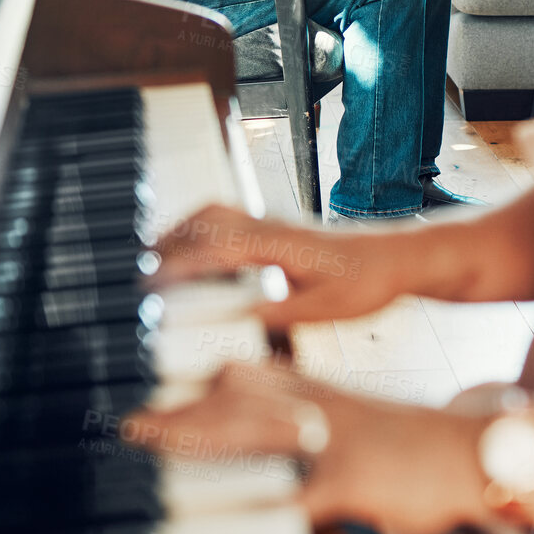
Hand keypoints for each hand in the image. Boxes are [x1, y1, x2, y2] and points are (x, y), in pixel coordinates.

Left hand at [125, 361, 484, 533]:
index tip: (156, 390)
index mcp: (319, 393)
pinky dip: (258, 501)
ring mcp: (332, 441)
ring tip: (150, 443)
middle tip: (133, 421)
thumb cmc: (411, 445)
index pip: (248, 376)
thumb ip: (314, 420)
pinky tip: (224, 507)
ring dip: (196, 437)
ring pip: (252, 430)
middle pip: (236, 398)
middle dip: (181, 409)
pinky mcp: (350, 480)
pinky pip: (295, 494)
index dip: (198, 383)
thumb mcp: (356, 420)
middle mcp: (318, 408)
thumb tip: (274, 431)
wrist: (472, 451)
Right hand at [152, 204, 408, 327]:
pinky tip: (189, 254)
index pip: (217, 249)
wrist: (397, 258)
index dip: (180, 266)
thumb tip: (239, 318)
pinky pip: (225, 220)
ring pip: (213, 215)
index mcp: (281, 245)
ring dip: (180, 234)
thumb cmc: (368, 281)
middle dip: (168, 245)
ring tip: (152, 263)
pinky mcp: (273, 230)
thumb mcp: (328, 310)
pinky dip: (197, 232)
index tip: (151, 283)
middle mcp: (271, 227)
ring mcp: (271, 224)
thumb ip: (283, 313)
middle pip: (205, 221)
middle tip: (137, 275)